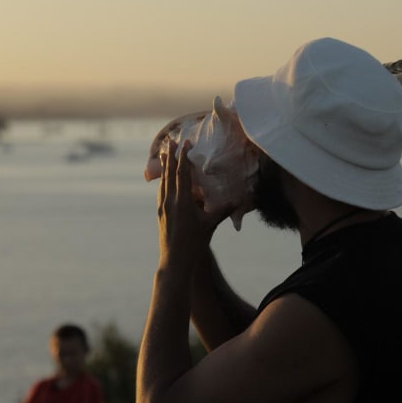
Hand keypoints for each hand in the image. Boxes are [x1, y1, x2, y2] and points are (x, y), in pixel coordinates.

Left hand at [158, 140, 216, 268]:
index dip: (183, 157)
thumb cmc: (195, 243)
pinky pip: (162, 192)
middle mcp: (170, 201)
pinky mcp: (160, 214)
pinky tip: (165, 179)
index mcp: (182, 201)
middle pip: (169, 173)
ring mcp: (163, 207)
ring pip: (163, 181)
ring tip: (163, 154)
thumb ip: (224, 210)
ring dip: (165, 166)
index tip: (185, 143)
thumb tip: (240, 199)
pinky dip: (164, 181)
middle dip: (169, 156)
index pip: (182, 173)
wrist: (175, 261)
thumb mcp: (211, 225)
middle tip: (170, 140)